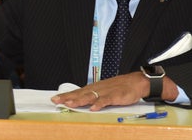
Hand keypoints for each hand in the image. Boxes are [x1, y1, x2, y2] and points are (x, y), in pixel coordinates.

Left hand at [51, 72, 175, 110]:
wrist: (136, 82)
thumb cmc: (119, 88)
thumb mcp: (103, 92)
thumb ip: (93, 97)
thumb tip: (81, 102)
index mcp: (93, 88)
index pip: (76, 92)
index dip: (65, 95)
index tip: (54, 98)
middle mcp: (97, 89)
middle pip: (79, 94)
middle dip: (67, 97)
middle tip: (56, 101)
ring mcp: (105, 92)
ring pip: (90, 96)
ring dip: (79, 100)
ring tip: (69, 104)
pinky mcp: (115, 96)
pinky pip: (106, 100)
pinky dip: (99, 104)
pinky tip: (93, 108)